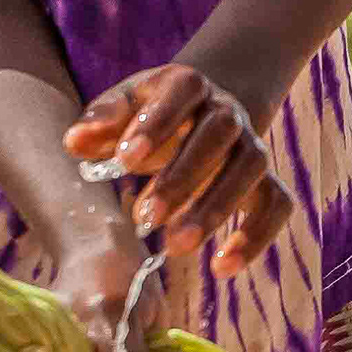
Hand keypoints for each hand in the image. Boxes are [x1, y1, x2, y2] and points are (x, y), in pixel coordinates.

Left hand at [65, 62, 292, 275]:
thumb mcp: (124, 107)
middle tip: (146, 218)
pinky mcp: (267, 181)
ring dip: (215, 210)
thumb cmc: (152, 115)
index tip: (124, 159)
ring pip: (248, 171)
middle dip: (182, 178)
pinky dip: (256, 236)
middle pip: (217, 136)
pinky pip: (277, 205)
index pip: (178, 95)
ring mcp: (252, 146)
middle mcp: (227, 111)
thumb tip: (74, 142)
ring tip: (176, 247)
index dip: (155, 125)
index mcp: (188, 84)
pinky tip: (223, 267)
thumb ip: (101, 121)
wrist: (203, 114)